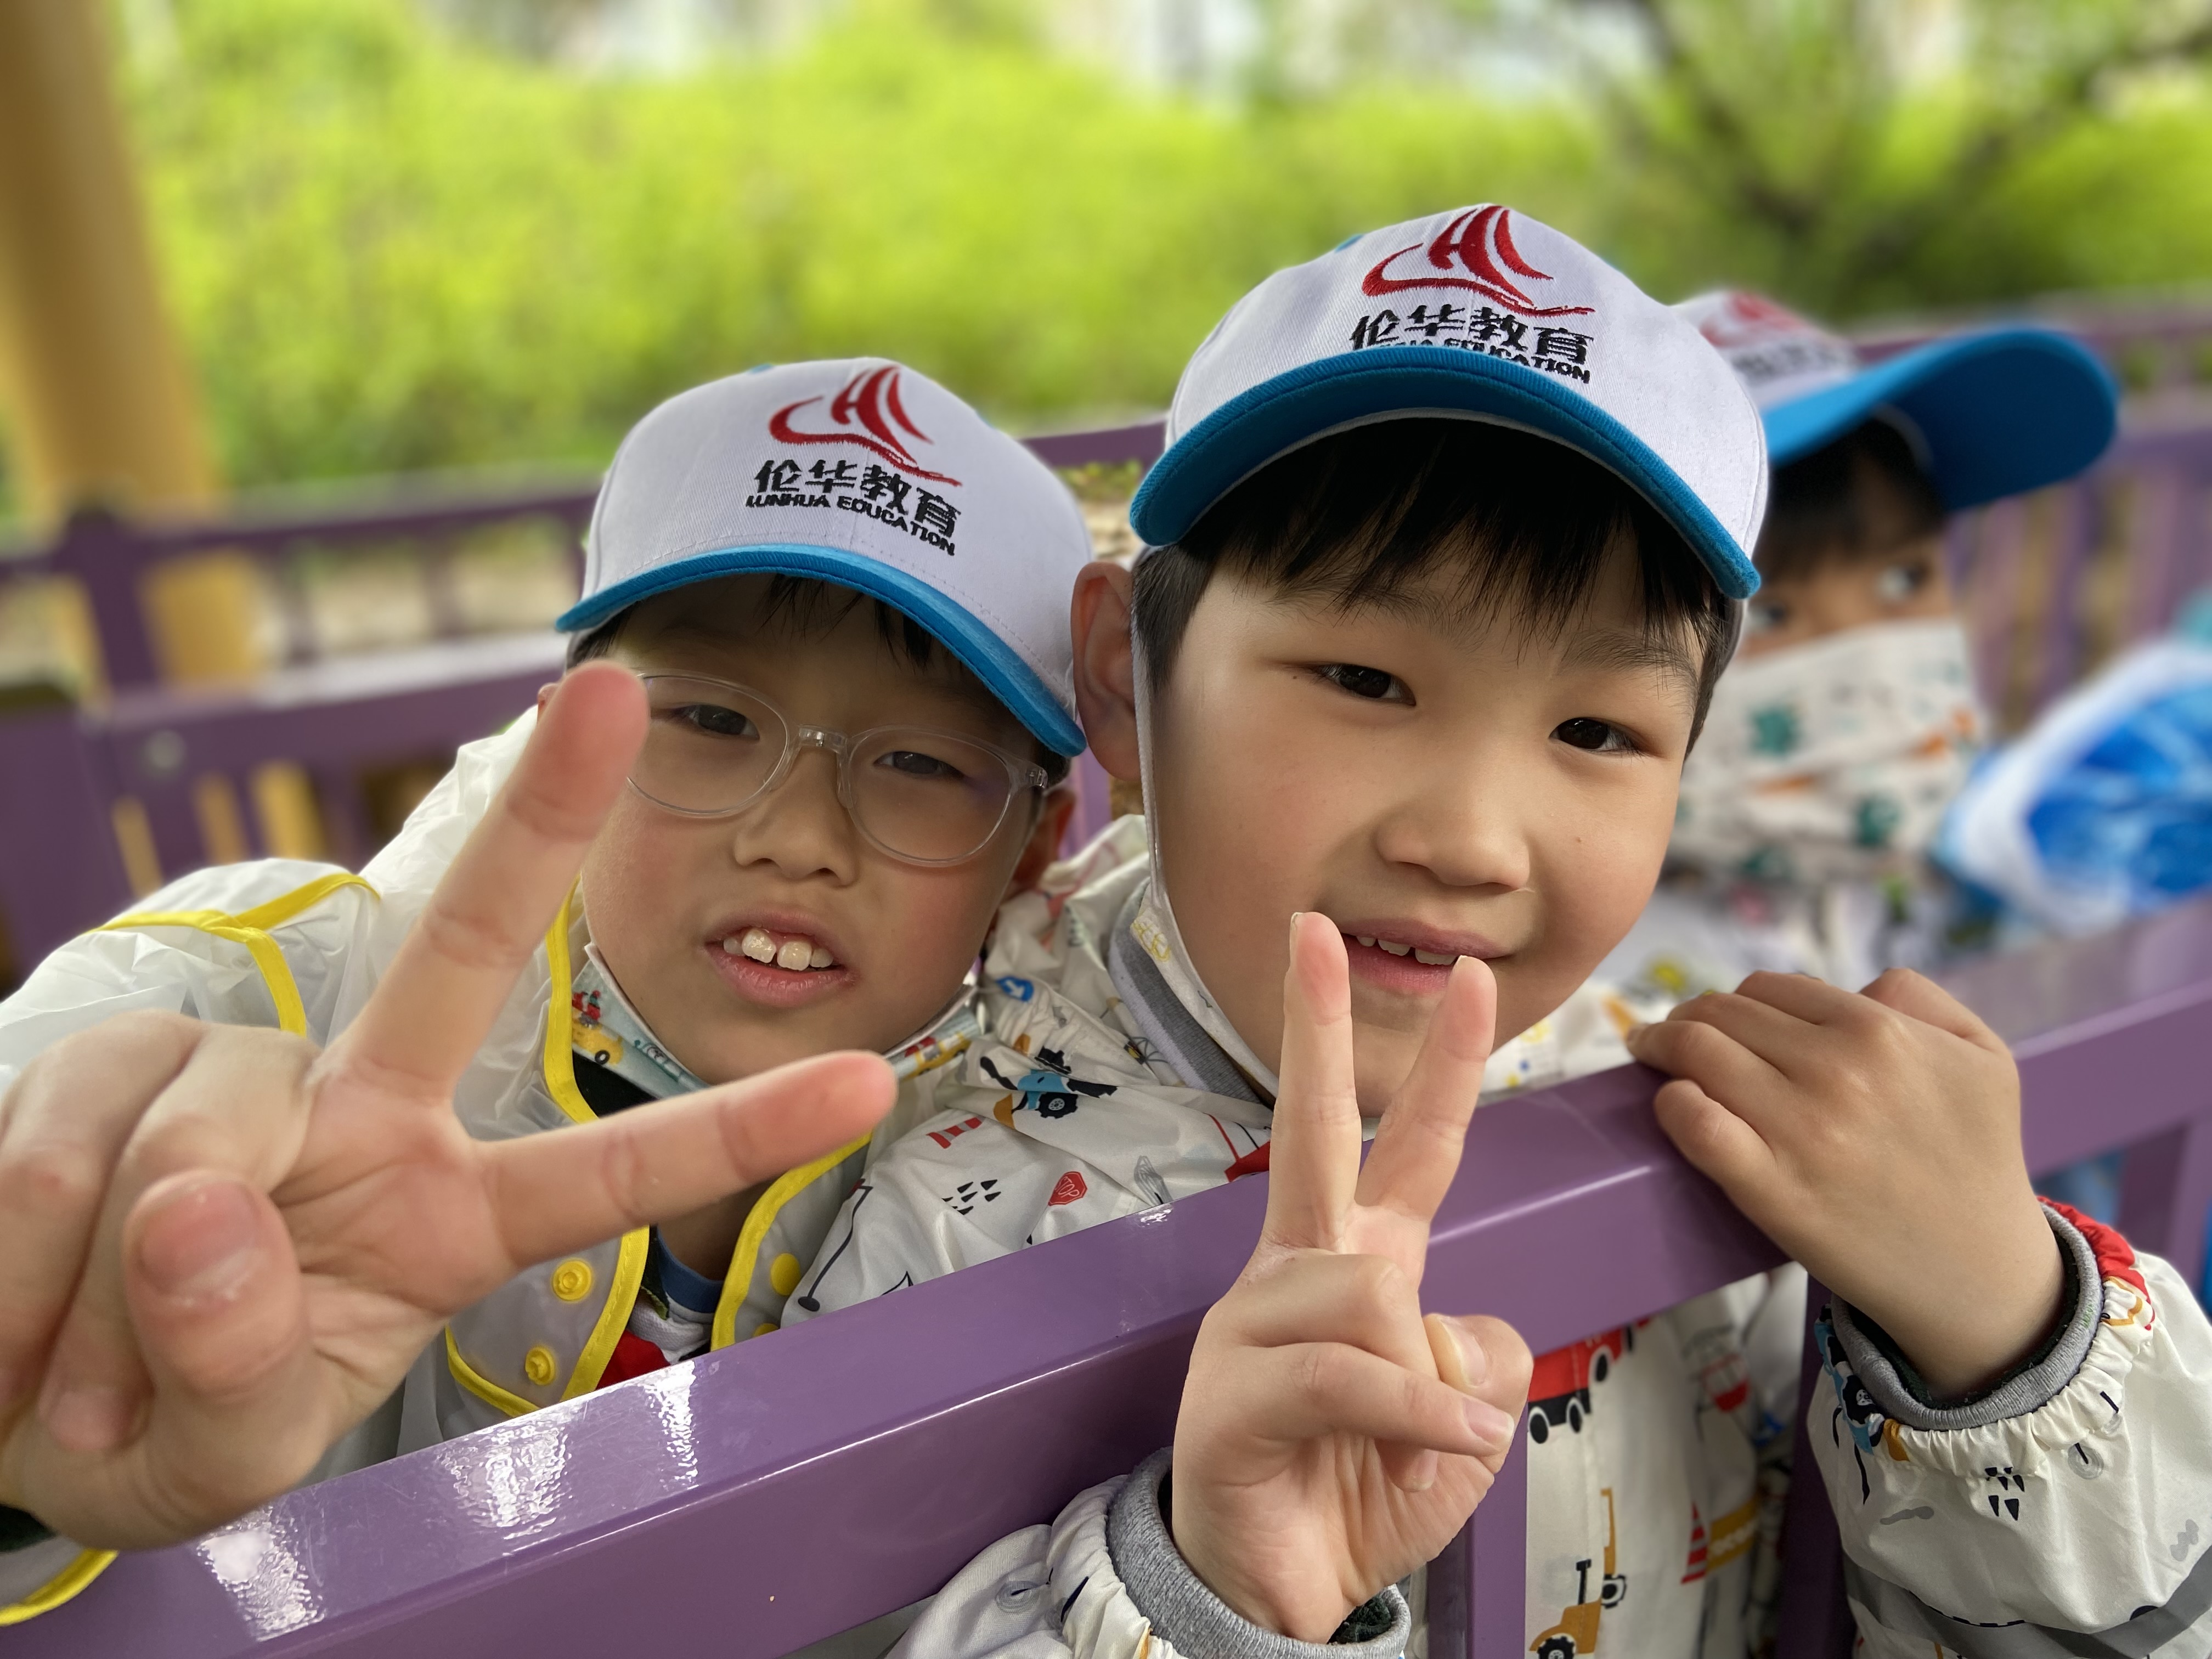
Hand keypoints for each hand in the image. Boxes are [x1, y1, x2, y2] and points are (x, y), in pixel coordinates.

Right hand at [0, 663, 895, 1549]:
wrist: (17, 1418)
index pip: (608, 1169)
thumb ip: (238, 1371)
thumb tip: (205, 1221)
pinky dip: (17, 1261)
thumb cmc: (165, 1427)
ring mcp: (242, 1078)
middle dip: (544, 817)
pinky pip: (65, 1143)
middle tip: (615, 693)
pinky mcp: (112, 1067)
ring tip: (71, 1379)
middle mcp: (366, 1116)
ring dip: (107, 1292)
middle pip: (466, 946)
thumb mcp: (221, 1456)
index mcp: (448, 1219)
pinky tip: (12, 1318)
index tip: (866, 1078)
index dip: (734, 1127)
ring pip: (202, 1139)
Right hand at [1169, 914, 1531, 1640]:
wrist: (1280, 1589)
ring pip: (1371, 1291)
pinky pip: (1352, 1371)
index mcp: (1359, 1264)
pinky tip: (1438, 1442)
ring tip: (1416, 1440)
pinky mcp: (1234, 1392)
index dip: (1451, 1066)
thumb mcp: (1461, 1414)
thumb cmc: (1363, 1488)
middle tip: (1313, 928)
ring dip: (1425, 1378)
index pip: (1412, 1148)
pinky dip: (1415, 1414)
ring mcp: (1255, 1324)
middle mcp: (1299, 1271)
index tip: (1473, 979)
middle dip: (1317, 1024)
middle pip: (1316, 1130)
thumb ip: (1484, 1348)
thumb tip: (1456, 1327)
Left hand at [1626, 968, 2060, 1396]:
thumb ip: (1917, 998)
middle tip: (1670, 1034)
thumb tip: (1850, 985)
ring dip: (1661, 1047)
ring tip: (1650, 1054)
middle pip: (1722, 1014)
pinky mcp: (1774, 1190)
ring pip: (1697, 1054)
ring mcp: (1802, 1131)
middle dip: (1688, 1017)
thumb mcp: (1982, 1055)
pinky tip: (1670, 1103)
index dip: (1735, 999)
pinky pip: (1697, 1125)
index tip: (1717, 1016)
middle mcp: (1838, 1071)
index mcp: (1880, 1030)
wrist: (1982, 1272)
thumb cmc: (1978, 1159)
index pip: (1768, 988)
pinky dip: (1671, 1105)